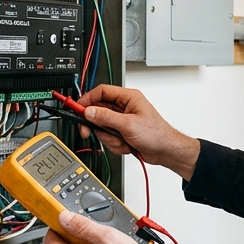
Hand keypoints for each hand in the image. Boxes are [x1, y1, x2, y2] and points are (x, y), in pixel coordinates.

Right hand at [72, 84, 201, 179]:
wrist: (166, 151)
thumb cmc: (157, 134)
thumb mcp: (128, 124)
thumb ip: (106, 117)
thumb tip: (89, 111)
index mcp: (128, 98)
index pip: (101, 92)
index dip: (87, 100)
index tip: (77, 109)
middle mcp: (124, 107)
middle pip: (98, 111)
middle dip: (97, 125)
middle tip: (89, 131)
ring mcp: (122, 121)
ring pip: (102, 127)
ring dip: (109, 137)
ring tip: (122, 140)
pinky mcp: (122, 132)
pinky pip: (108, 137)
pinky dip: (115, 144)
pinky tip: (126, 145)